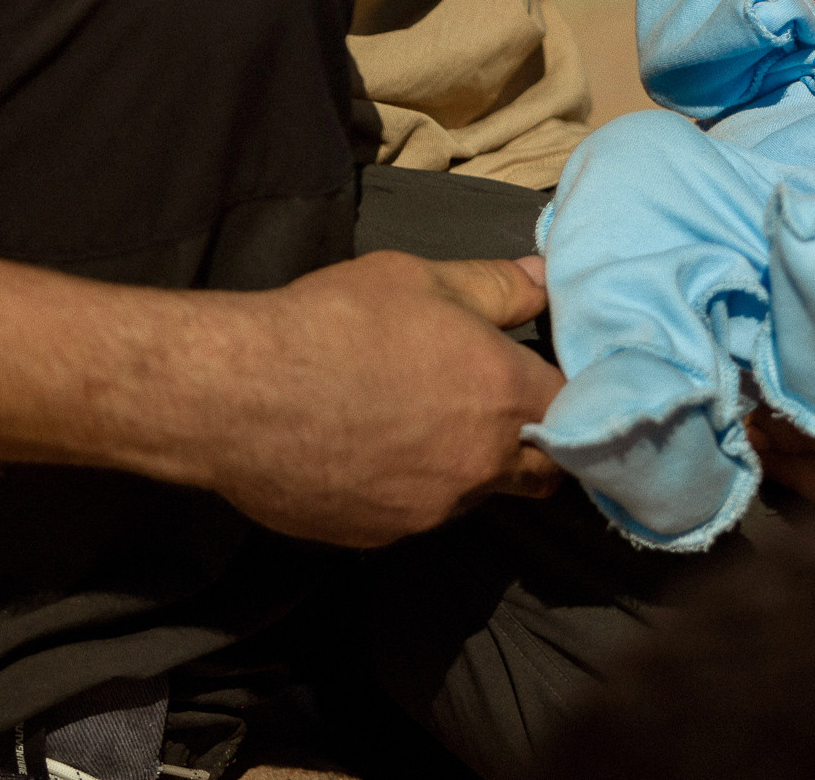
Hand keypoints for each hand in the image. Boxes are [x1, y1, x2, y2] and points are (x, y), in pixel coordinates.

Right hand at [184, 252, 565, 547]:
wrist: (236, 392)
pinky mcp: (377, 537)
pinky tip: (372, 453)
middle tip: (507, 416)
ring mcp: (429, 511)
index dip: (572, 396)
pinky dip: (409, 490)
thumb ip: (499, 286)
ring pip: (475, 495)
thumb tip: (546, 276)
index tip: (551, 383)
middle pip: (543, 473)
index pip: (578, 412)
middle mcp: (481, 466)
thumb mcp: (424, 281)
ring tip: (421, 426)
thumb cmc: (336, 323)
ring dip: (467, 468)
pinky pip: (414, 515)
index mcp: (506, 397)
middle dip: (541, 449)